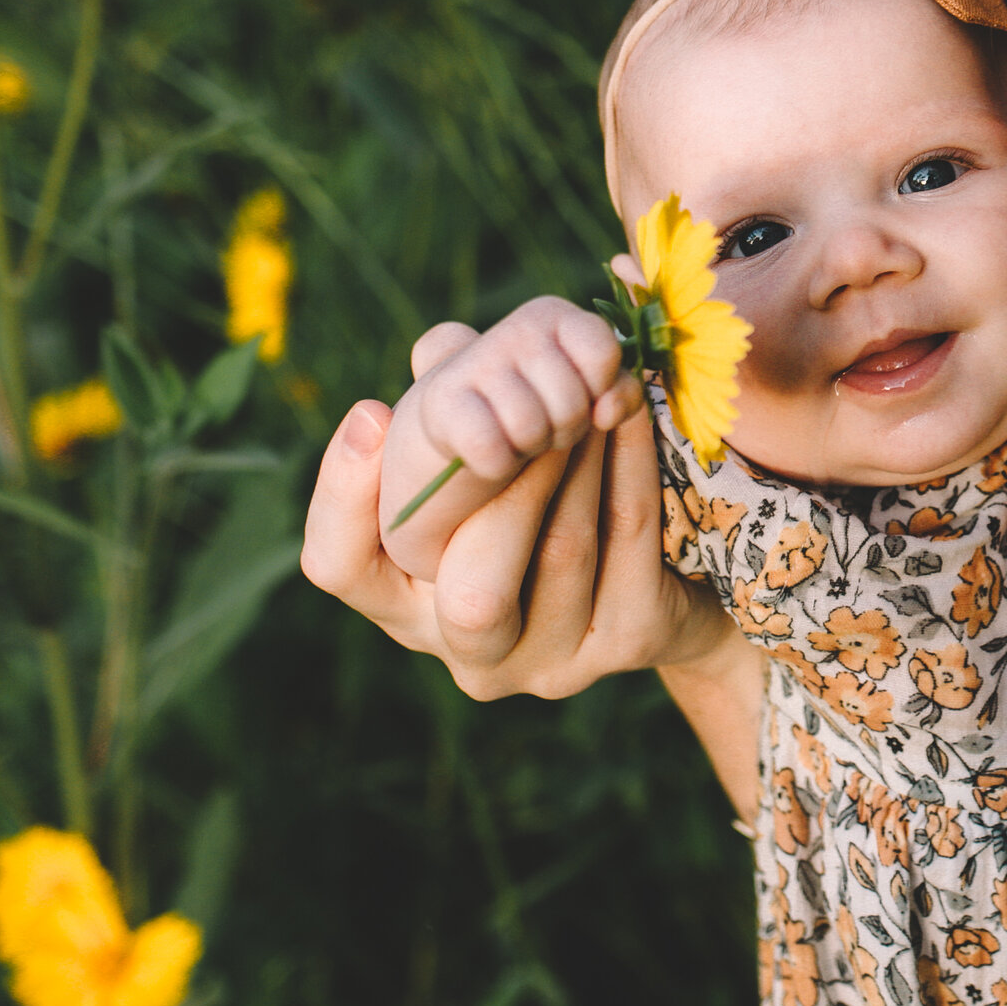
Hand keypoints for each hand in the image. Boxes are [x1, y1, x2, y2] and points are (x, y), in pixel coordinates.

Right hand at [303, 393, 739, 701]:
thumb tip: (441, 346)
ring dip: (575, 460)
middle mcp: (471, 651)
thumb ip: (453, 409)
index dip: (344, 495)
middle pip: (470, 589)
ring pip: (562, 553)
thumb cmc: (546, 510)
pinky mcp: (631, 639)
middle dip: (502, 483)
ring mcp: (555, 658)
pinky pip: (627, 538)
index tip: (376, 413)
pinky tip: (627, 416)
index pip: (341, 567)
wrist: (666, 589)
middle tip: (528, 411)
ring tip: (589, 396)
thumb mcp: (488, 468)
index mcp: (409, 605)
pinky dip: (627, 464)